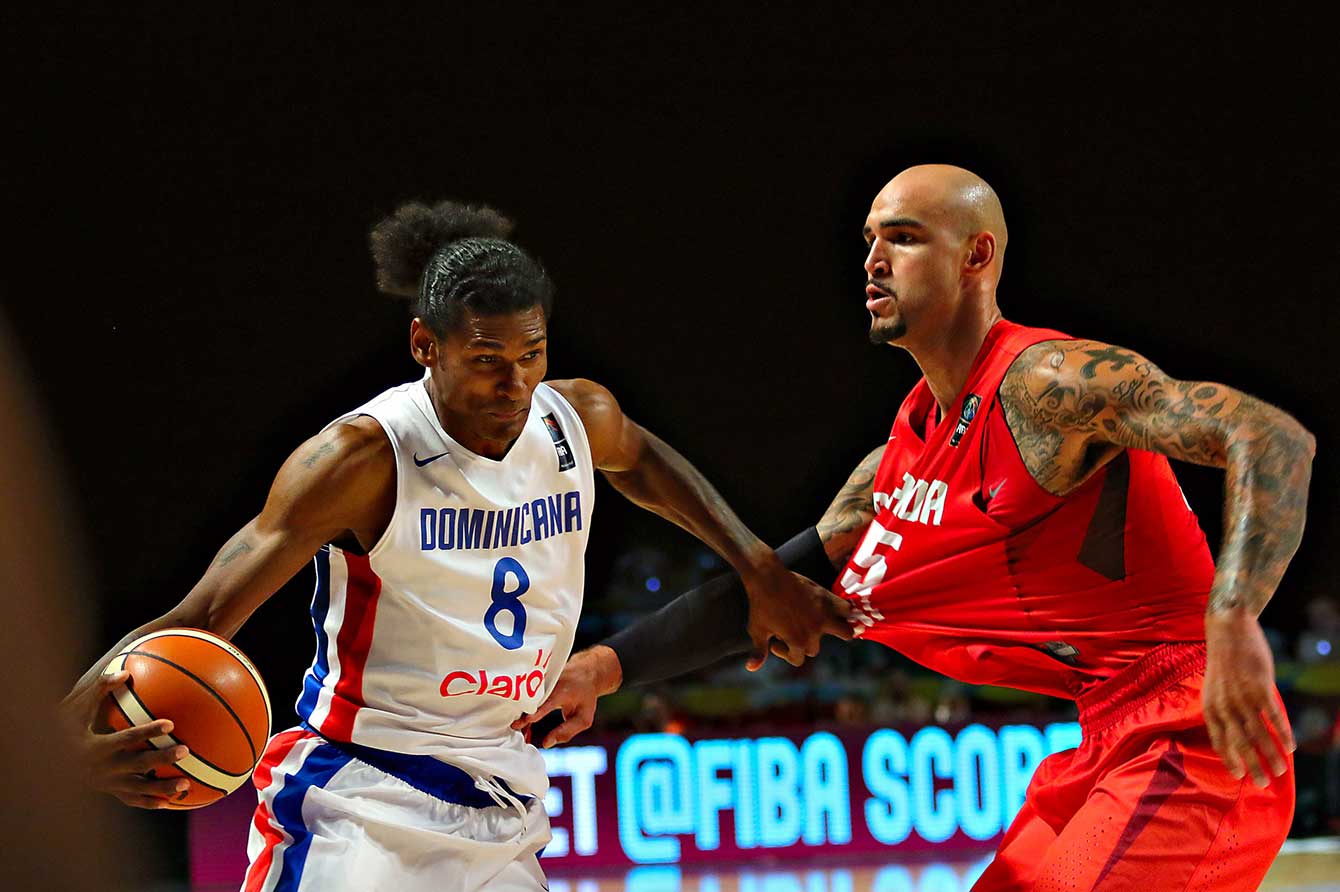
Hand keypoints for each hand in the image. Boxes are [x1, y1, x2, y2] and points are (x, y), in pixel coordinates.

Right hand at [60, 669, 191, 807]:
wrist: (41, 760)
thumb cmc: (60, 727)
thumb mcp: (74, 707)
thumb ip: (100, 689)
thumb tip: (126, 672)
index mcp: (94, 747)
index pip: (125, 739)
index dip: (147, 732)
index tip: (170, 724)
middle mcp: (101, 768)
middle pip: (137, 765)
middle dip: (161, 759)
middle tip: (185, 750)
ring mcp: (105, 783)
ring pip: (138, 789)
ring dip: (162, 789)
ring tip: (186, 785)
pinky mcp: (107, 791)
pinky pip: (130, 800)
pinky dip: (149, 803)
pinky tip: (169, 804)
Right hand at [511, 646, 621, 747]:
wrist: (584, 673)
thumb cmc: (584, 698)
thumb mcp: (583, 718)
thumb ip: (567, 732)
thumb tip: (546, 744)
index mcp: (563, 691)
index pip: (549, 701)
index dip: (539, 710)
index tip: (529, 719)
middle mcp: (550, 684)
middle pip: (532, 700)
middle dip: (523, 716)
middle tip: (515, 731)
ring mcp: (541, 681)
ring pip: (527, 700)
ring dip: (521, 716)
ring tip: (520, 734)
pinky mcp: (536, 683)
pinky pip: (527, 699)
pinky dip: (524, 712)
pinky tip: (523, 727)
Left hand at [742, 561, 852, 669]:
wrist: (767, 577)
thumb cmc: (760, 605)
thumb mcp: (757, 630)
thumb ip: (759, 651)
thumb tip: (751, 668)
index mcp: (798, 641)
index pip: (798, 659)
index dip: (785, 653)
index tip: (776, 641)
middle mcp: (815, 630)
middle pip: (814, 648)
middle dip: (802, 643)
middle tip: (790, 631)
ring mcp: (824, 614)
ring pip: (846, 633)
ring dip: (839, 632)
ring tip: (826, 626)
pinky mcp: (827, 598)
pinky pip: (846, 609)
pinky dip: (844, 612)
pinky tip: (834, 611)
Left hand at [1203, 608, 1294, 787]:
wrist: (1228, 629)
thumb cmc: (1224, 661)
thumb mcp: (1215, 687)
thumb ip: (1224, 709)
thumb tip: (1236, 732)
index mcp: (1210, 706)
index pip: (1219, 741)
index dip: (1230, 760)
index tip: (1239, 775)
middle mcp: (1224, 706)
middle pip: (1240, 744)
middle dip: (1252, 766)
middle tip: (1262, 783)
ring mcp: (1242, 698)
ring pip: (1259, 735)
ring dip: (1271, 755)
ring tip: (1279, 771)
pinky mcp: (1260, 688)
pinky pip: (1274, 718)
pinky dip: (1283, 734)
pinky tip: (1291, 747)